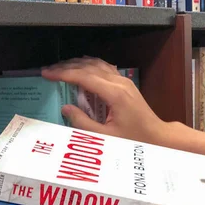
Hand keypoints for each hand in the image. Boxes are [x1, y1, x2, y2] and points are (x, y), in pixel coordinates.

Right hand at [41, 57, 174, 145]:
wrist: (157, 137)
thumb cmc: (134, 141)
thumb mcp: (105, 138)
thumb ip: (83, 123)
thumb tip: (65, 109)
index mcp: (114, 94)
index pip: (83, 76)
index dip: (63, 74)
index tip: (46, 74)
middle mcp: (119, 83)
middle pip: (89, 66)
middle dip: (66, 67)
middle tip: (49, 71)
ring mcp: (124, 81)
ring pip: (97, 64)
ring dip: (77, 65)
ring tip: (60, 69)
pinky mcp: (126, 85)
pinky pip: (105, 69)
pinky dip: (90, 67)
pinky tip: (81, 70)